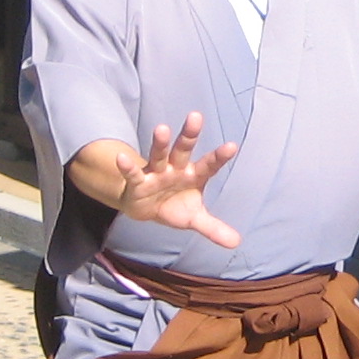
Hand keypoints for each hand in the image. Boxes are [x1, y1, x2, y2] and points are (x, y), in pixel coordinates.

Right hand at [109, 114, 241, 246]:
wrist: (146, 209)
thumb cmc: (174, 207)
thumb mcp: (194, 219)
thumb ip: (214, 228)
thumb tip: (237, 243)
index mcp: (193, 176)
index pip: (209, 165)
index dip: (219, 157)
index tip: (232, 147)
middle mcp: (176, 169)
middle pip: (183, 150)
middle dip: (188, 135)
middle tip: (195, 116)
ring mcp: (156, 173)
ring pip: (159, 155)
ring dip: (160, 143)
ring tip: (161, 128)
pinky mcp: (138, 182)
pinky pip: (133, 174)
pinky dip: (127, 166)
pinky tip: (121, 158)